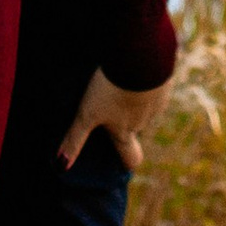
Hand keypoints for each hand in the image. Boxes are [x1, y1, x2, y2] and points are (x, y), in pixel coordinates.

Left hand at [58, 65, 175, 171]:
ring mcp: (156, 102)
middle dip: (124, 121)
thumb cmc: (111, 90)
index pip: (131, 157)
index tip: (124, 163)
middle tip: (109, 105)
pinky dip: (145, 79)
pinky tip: (134, 66)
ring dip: (135, 98)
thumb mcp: (87, 114)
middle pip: (134, 128)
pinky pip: (154, 84)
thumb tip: (62, 166)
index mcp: (124, 132)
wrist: (142, 59)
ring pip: (145, 105)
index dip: (127, 162)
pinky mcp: (163, 82)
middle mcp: (143, 122)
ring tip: (119, 80)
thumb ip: (75, 139)